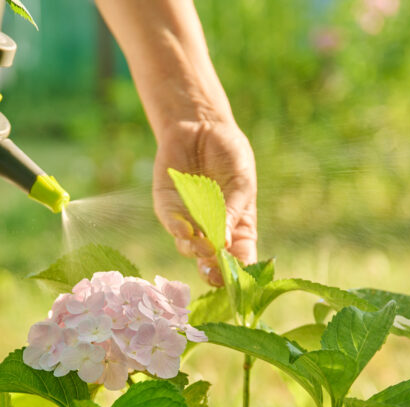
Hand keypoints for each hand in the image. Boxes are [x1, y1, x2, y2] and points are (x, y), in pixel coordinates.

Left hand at [153, 119, 257, 285]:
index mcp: (236, 227)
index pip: (239, 257)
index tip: (237, 279)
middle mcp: (211, 229)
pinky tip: (185, 231)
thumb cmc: (229, 154)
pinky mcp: (168, 208)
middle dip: (212, 270)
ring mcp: (188, 221)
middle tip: (214, 272)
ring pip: (189, 247)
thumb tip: (224, 243)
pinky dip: (178, 230)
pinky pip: (172, 224)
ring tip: (203, 246)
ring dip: (195, 250)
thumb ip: (234, 210)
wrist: (202, 125)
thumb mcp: (241, 181)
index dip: (238, 271)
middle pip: (211, 260)